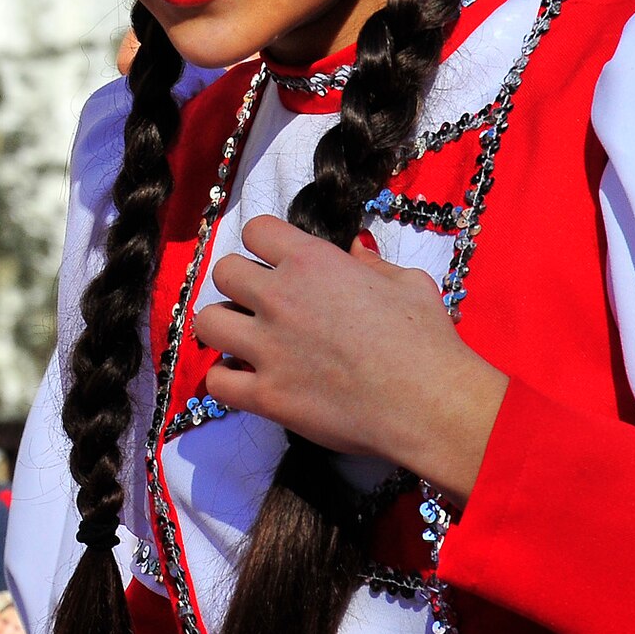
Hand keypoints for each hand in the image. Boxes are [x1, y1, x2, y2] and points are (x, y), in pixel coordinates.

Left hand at [194, 215, 509, 502]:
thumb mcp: (408, 282)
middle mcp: (281, 298)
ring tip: (245, 340)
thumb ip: (371, 263)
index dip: (264, 245)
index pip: (255, 230)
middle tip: (259, 303)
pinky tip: (246, 381)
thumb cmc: (427, 340)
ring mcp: (267, 347)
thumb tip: (354, 250)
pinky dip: (226, 380)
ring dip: (222, 328)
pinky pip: (216, 381)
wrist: (429, 403)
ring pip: (206, 321)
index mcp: (313, 262)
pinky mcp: (266, 395)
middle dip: (238, 284)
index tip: (276, 263)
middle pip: (224, 271)